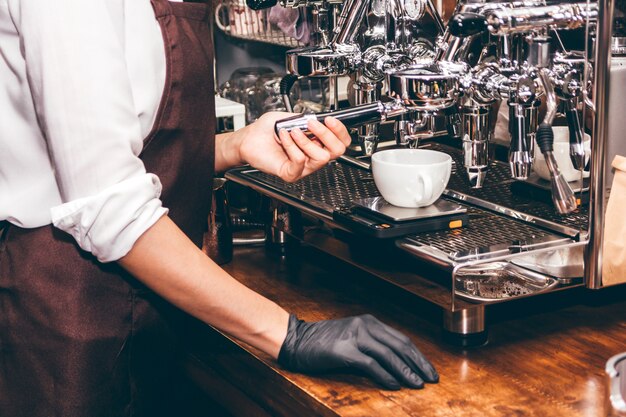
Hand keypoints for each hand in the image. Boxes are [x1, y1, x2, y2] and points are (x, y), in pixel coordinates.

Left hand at [238, 112, 351, 181]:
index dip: (340, 130)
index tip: (330, 119)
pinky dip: (292, 146)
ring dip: (306, 140)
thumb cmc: (266, 130)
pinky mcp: (291, 173)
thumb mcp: (289, 117)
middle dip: (326, 134)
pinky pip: (300, 161)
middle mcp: (312, 156)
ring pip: (321, 157)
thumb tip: (318, 119)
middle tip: (312, 124)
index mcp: (316, 143)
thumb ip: (305, 118)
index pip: (341, 142)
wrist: (248, 139)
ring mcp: (303, 167)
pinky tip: (283, 137)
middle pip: (337, 151)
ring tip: (293, 131)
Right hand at [278, 314, 437, 389]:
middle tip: (431, 378)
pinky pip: (371, 364)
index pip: (401, 339)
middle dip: (418, 363)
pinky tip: (394, 384)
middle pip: (400, 345)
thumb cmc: (323, 342)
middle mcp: (365, 326)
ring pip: (388, 354)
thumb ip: (372, 344)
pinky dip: (385, 375)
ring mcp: (355, 337)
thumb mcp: (352, 336)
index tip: (428, 369)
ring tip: (416, 384)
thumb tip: (397, 363)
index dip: (417, 355)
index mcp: (369, 322)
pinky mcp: (344, 350)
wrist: (296, 339)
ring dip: (405, 371)